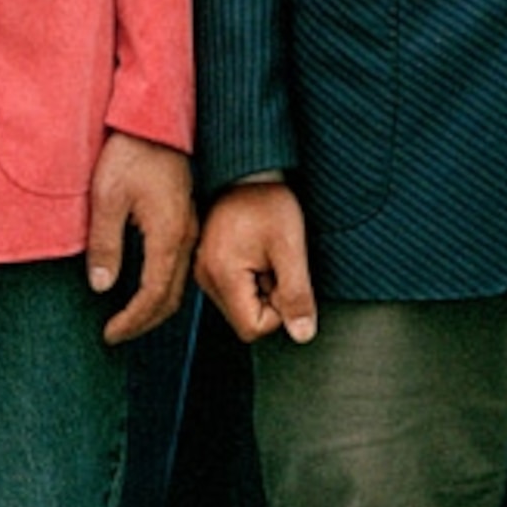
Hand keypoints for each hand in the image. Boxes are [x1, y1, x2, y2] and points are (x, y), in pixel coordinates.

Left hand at [88, 132, 195, 343]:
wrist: (154, 119)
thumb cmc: (131, 152)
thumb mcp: (106, 199)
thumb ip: (105, 245)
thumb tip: (102, 286)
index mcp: (168, 236)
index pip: (154, 296)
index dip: (132, 320)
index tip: (110, 333)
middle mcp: (185, 237)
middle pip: (171, 297)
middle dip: (144, 322)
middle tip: (117, 333)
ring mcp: (188, 227)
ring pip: (177, 282)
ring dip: (154, 306)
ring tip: (128, 316)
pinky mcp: (184, 217)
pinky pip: (177, 264)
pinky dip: (161, 285)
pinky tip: (142, 284)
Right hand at [193, 178, 317, 345]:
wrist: (248, 171)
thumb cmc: (268, 201)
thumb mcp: (291, 247)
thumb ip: (297, 294)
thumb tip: (302, 335)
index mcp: (222, 274)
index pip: (253, 328)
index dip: (279, 312)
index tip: (284, 278)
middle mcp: (205, 277)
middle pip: (245, 320)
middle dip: (269, 300)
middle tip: (276, 263)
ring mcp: (204, 271)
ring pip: (241, 306)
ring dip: (261, 289)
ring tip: (266, 255)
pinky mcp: (208, 264)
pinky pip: (234, 290)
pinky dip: (252, 279)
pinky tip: (257, 254)